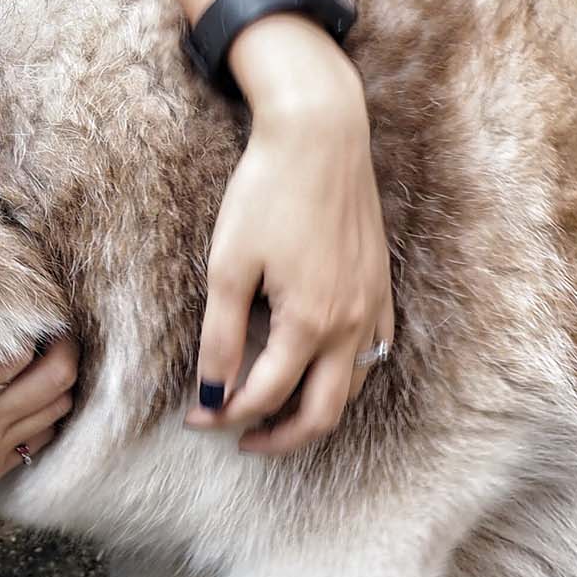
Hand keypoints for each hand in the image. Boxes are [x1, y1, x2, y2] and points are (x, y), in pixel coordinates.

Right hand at [0, 338, 78, 571]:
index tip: (25, 310)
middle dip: (65, 349)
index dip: (30, 328)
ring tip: (45, 362)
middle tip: (53, 330)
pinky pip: (42, 439)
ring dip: (60, 384)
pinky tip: (31, 404)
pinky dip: (47, 416)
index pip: (19, 355)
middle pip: (56, 380)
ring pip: (57, 410)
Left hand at [188, 20, 393, 454]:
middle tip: (236, 439)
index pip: (265, 396)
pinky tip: (314, 370)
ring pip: (353, 388)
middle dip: (277, 438)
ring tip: (270, 412)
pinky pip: (374, 355)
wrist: (321, 138)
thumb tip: (212, 391)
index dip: (224, 413)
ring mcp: (375, 308)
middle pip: (321, 413)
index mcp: (309, 322)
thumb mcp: (227, 267)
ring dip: (312, 410)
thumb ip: (221, 336)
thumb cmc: (266, 195)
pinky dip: (344, 377)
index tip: (193, 415)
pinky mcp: (383, 288)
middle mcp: (352, 324)